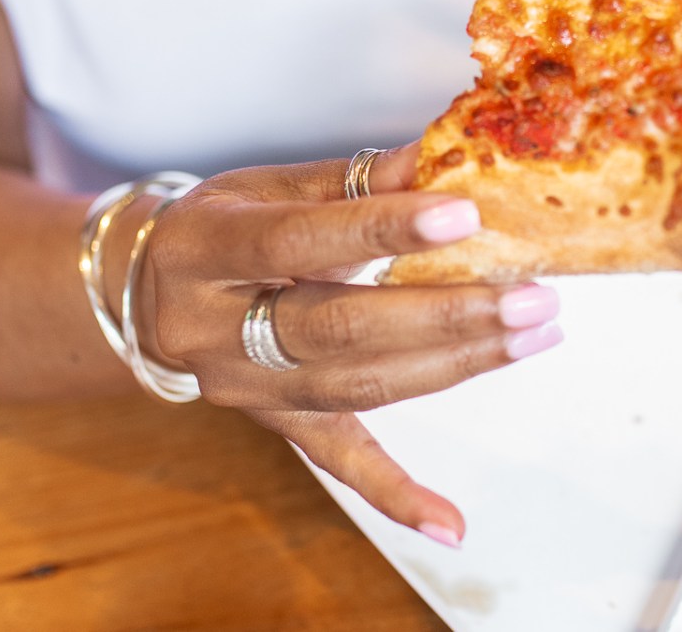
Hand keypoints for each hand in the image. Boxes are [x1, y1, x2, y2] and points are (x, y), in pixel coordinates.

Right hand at [134, 144, 562, 545]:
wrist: (148, 291)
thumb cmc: (222, 225)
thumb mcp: (269, 186)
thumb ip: (355, 180)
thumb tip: (442, 158)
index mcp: (206, 248)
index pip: (300, 240)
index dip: (383, 228)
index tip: (465, 215)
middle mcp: (214, 328)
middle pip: (338, 326)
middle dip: (443, 314)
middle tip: (529, 297)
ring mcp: (245, 388)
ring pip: (356, 385)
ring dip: (454, 364)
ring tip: (532, 336)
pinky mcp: (276, 424)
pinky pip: (336, 462)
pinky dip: (397, 494)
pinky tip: (452, 524)